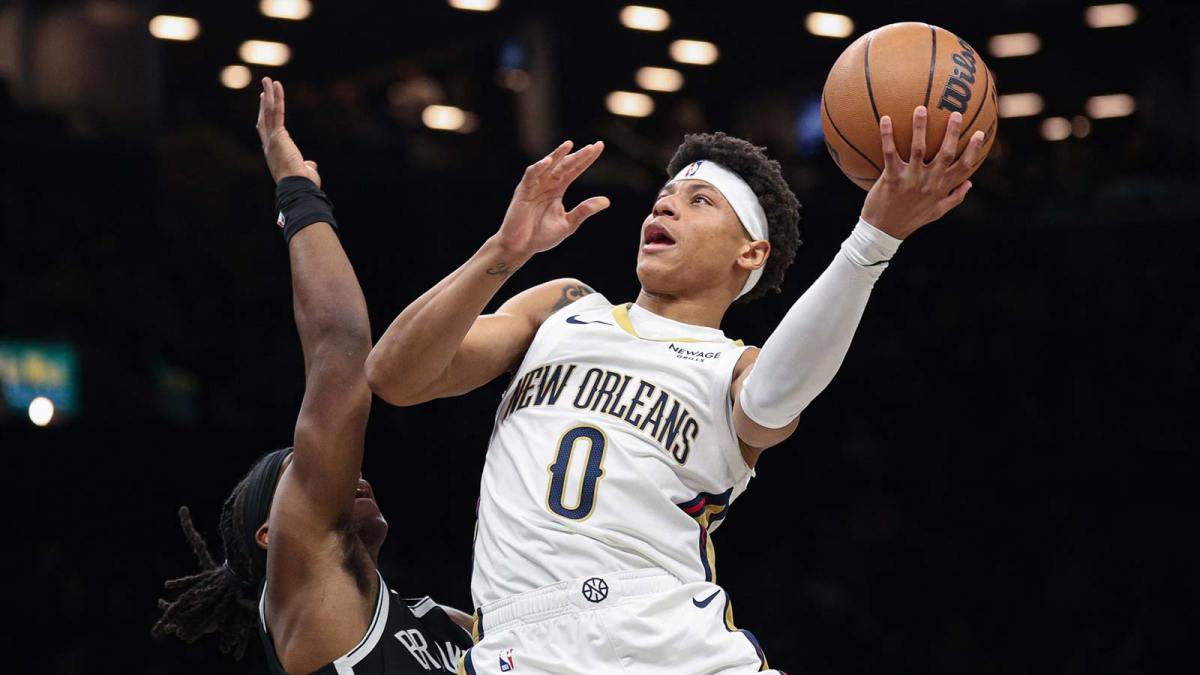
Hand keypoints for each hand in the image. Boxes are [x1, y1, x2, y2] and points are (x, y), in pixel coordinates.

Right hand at [255, 77, 320, 186]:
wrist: (297, 186)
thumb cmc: (303, 183)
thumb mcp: (304, 172)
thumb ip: (306, 165)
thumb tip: (310, 165)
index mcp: (273, 153)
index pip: (266, 131)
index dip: (265, 117)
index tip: (265, 104)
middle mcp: (269, 145)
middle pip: (264, 119)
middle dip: (265, 103)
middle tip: (265, 89)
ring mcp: (272, 139)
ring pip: (269, 112)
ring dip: (268, 94)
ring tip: (267, 79)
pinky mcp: (278, 135)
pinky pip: (277, 112)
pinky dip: (276, 98)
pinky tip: (275, 85)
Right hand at [492, 140, 609, 259]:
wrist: (521, 247)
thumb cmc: (541, 236)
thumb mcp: (568, 223)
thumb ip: (584, 210)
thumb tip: (606, 201)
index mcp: (558, 189)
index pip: (574, 170)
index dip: (586, 159)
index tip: (599, 147)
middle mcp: (547, 184)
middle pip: (565, 165)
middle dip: (578, 155)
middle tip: (593, 147)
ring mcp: (534, 185)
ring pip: (548, 166)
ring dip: (558, 155)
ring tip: (570, 145)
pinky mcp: (523, 191)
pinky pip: (531, 175)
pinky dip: (539, 168)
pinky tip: (549, 161)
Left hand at [860, 106, 984, 238]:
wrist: (883, 232)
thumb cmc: (910, 220)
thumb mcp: (936, 212)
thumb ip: (954, 197)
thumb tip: (970, 184)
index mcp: (941, 188)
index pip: (964, 168)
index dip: (974, 151)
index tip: (980, 133)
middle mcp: (929, 182)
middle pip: (946, 154)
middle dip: (953, 133)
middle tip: (956, 113)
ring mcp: (910, 180)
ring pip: (918, 149)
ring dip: (920, 127)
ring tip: (921, 108)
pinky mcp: (891, 178)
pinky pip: (889, 153)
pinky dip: (887, 135)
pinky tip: (886, 118)